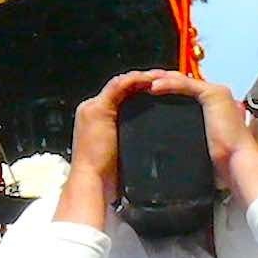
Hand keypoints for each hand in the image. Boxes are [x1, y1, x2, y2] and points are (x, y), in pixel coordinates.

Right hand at [69, 71, 165, 206]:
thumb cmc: (104, 175)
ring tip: (162, 77)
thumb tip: (149, 141)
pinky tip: (152, 80)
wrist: (91, 180)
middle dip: (143, 81)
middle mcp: (92, 109)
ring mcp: (94, 107)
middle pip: (121, 87)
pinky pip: (119, 86)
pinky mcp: (98, 108)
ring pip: (121, 83)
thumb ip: (130, 140)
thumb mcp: (122, 152)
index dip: (139, 89)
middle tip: (165, 79)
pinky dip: (136, 80)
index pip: (120, 96)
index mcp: (96, 118)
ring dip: (143, 78)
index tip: (159, 89)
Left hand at [148, 70, 254, 185]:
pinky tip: (154, 87)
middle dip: (156, 82)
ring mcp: (215, 93)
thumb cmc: (218, 159)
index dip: (161, 91)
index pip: (180, 91)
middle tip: (136, 86)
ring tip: (141, 84)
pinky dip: (169, 85)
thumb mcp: (192, 139)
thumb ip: (181, 131)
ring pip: (181, 80)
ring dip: (159, 80)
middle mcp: (213, 95)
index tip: (140, 95)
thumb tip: (159, 136)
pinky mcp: (214, 93)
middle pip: (179, 83)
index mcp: (208, 106)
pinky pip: (186, 85)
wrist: (234, 162)